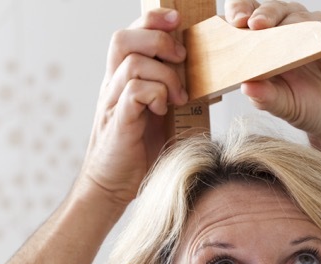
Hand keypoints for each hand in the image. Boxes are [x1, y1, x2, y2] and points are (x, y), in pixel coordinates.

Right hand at [78, 8, 188, 206]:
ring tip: (178, 97)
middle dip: (158, 40)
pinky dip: (155, 95)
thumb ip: (172, 94)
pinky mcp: (117, 121)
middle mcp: (112, 86)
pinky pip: (133, 91)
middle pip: (122, 39)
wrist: (111, 187)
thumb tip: (208, 83)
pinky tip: (164, 111)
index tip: (178, 21)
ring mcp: (111, 102)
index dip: (152, 20)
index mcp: (121, 79)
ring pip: (132, 63)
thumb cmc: (136, 153)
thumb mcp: (159, 117)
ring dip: (164, 75)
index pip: (130, 33)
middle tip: (181, 59)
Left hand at [223, 1, 320, 136]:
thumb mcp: (283, 106)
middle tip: (250, 24)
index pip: (251, 17)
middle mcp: (291, 31)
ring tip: (272, 30)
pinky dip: (319, 29)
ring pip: (298, 14)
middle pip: (273, 9)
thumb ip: (265, 97)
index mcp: (268, 43)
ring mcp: (315, 30)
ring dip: (284, 19)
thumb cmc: (308, 107)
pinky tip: (311, 35)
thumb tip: (246, 87)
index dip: (241, 12)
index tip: (233, 22)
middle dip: (261, 13)